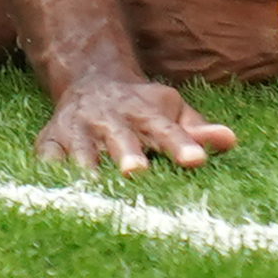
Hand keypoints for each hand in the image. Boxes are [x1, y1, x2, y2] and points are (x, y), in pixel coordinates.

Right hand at [33, 74, 236, 176]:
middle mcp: (110, 119)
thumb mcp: (170, 110)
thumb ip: (197, 130)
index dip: (182, 145)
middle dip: (127, 153)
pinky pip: (46, 160)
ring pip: (81, 153)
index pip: (167, 130)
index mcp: (145, 113)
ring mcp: (77, 130)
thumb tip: (230, 140)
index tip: (196, 160)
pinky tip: (57, 196)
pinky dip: (49, 177)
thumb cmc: (141, 108)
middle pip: (120, 138)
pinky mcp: (50, 140)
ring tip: (96, 196)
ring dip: (87, 171)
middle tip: (137, 171)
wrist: (90, 81)